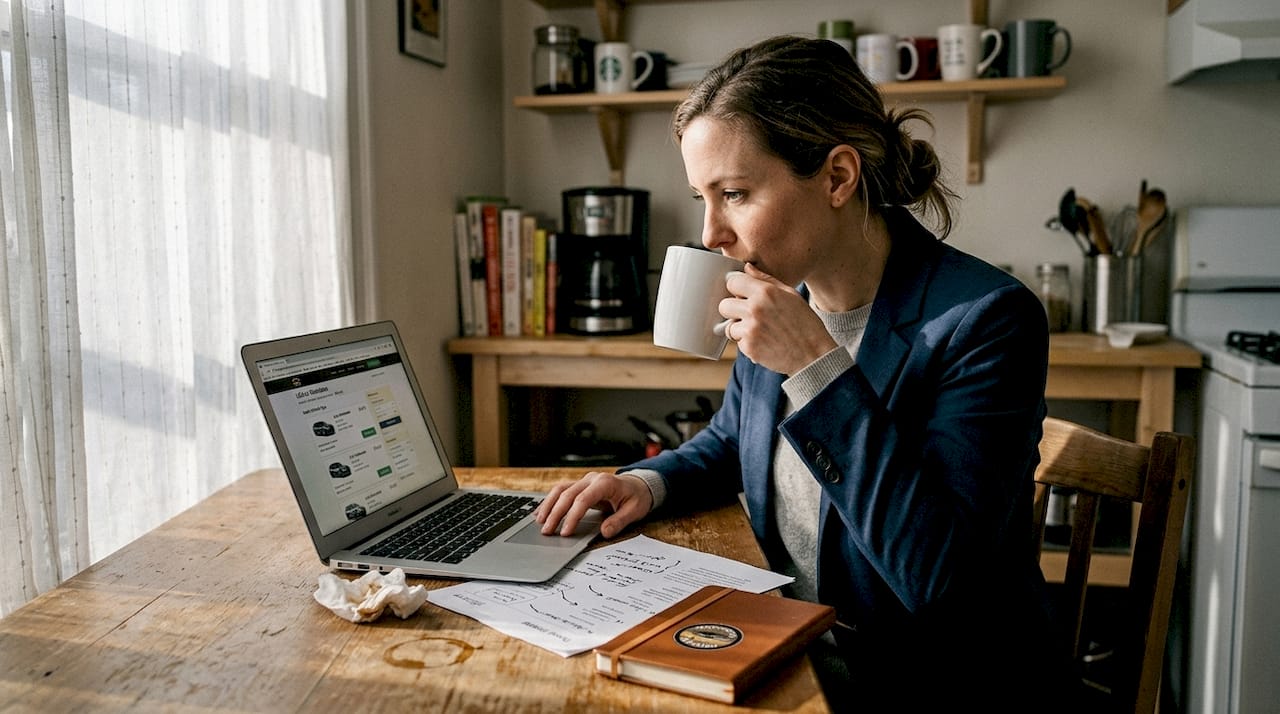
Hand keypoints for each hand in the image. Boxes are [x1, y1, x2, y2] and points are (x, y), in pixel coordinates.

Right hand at [536, 471, 652, 538]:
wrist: (639, 485)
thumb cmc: (637, 497)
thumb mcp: (635, 511)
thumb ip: (619, 521)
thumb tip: (605, 532)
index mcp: (605, 483)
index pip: (583, 499)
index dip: (572, 516)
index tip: (565, 532)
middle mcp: (592, 479)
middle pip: (567, 494)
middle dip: (555, 513)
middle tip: (547, 531)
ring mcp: (585, 480)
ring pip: (560, 489)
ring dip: (549, 505)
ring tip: (540, 522)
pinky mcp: (580, 485)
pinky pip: (561, 490)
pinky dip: (550, 501)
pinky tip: (542, 512)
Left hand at [721, 264, 837, 374]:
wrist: (813, 354)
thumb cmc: (805, 323)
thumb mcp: (790, 295)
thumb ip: (766, 280)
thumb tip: (747, 267)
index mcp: (765, 292)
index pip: (732, 282)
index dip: (736, 289)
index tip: (741, 295)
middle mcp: (755, 308)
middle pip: (724, 305)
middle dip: (733, 310)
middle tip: (748, 315)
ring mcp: (750, 329)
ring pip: (729, 326)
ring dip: (740, 329)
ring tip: (760, 331)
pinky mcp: (749, 347)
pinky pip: (738, 343)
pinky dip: (748, 344)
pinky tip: (764, 343)